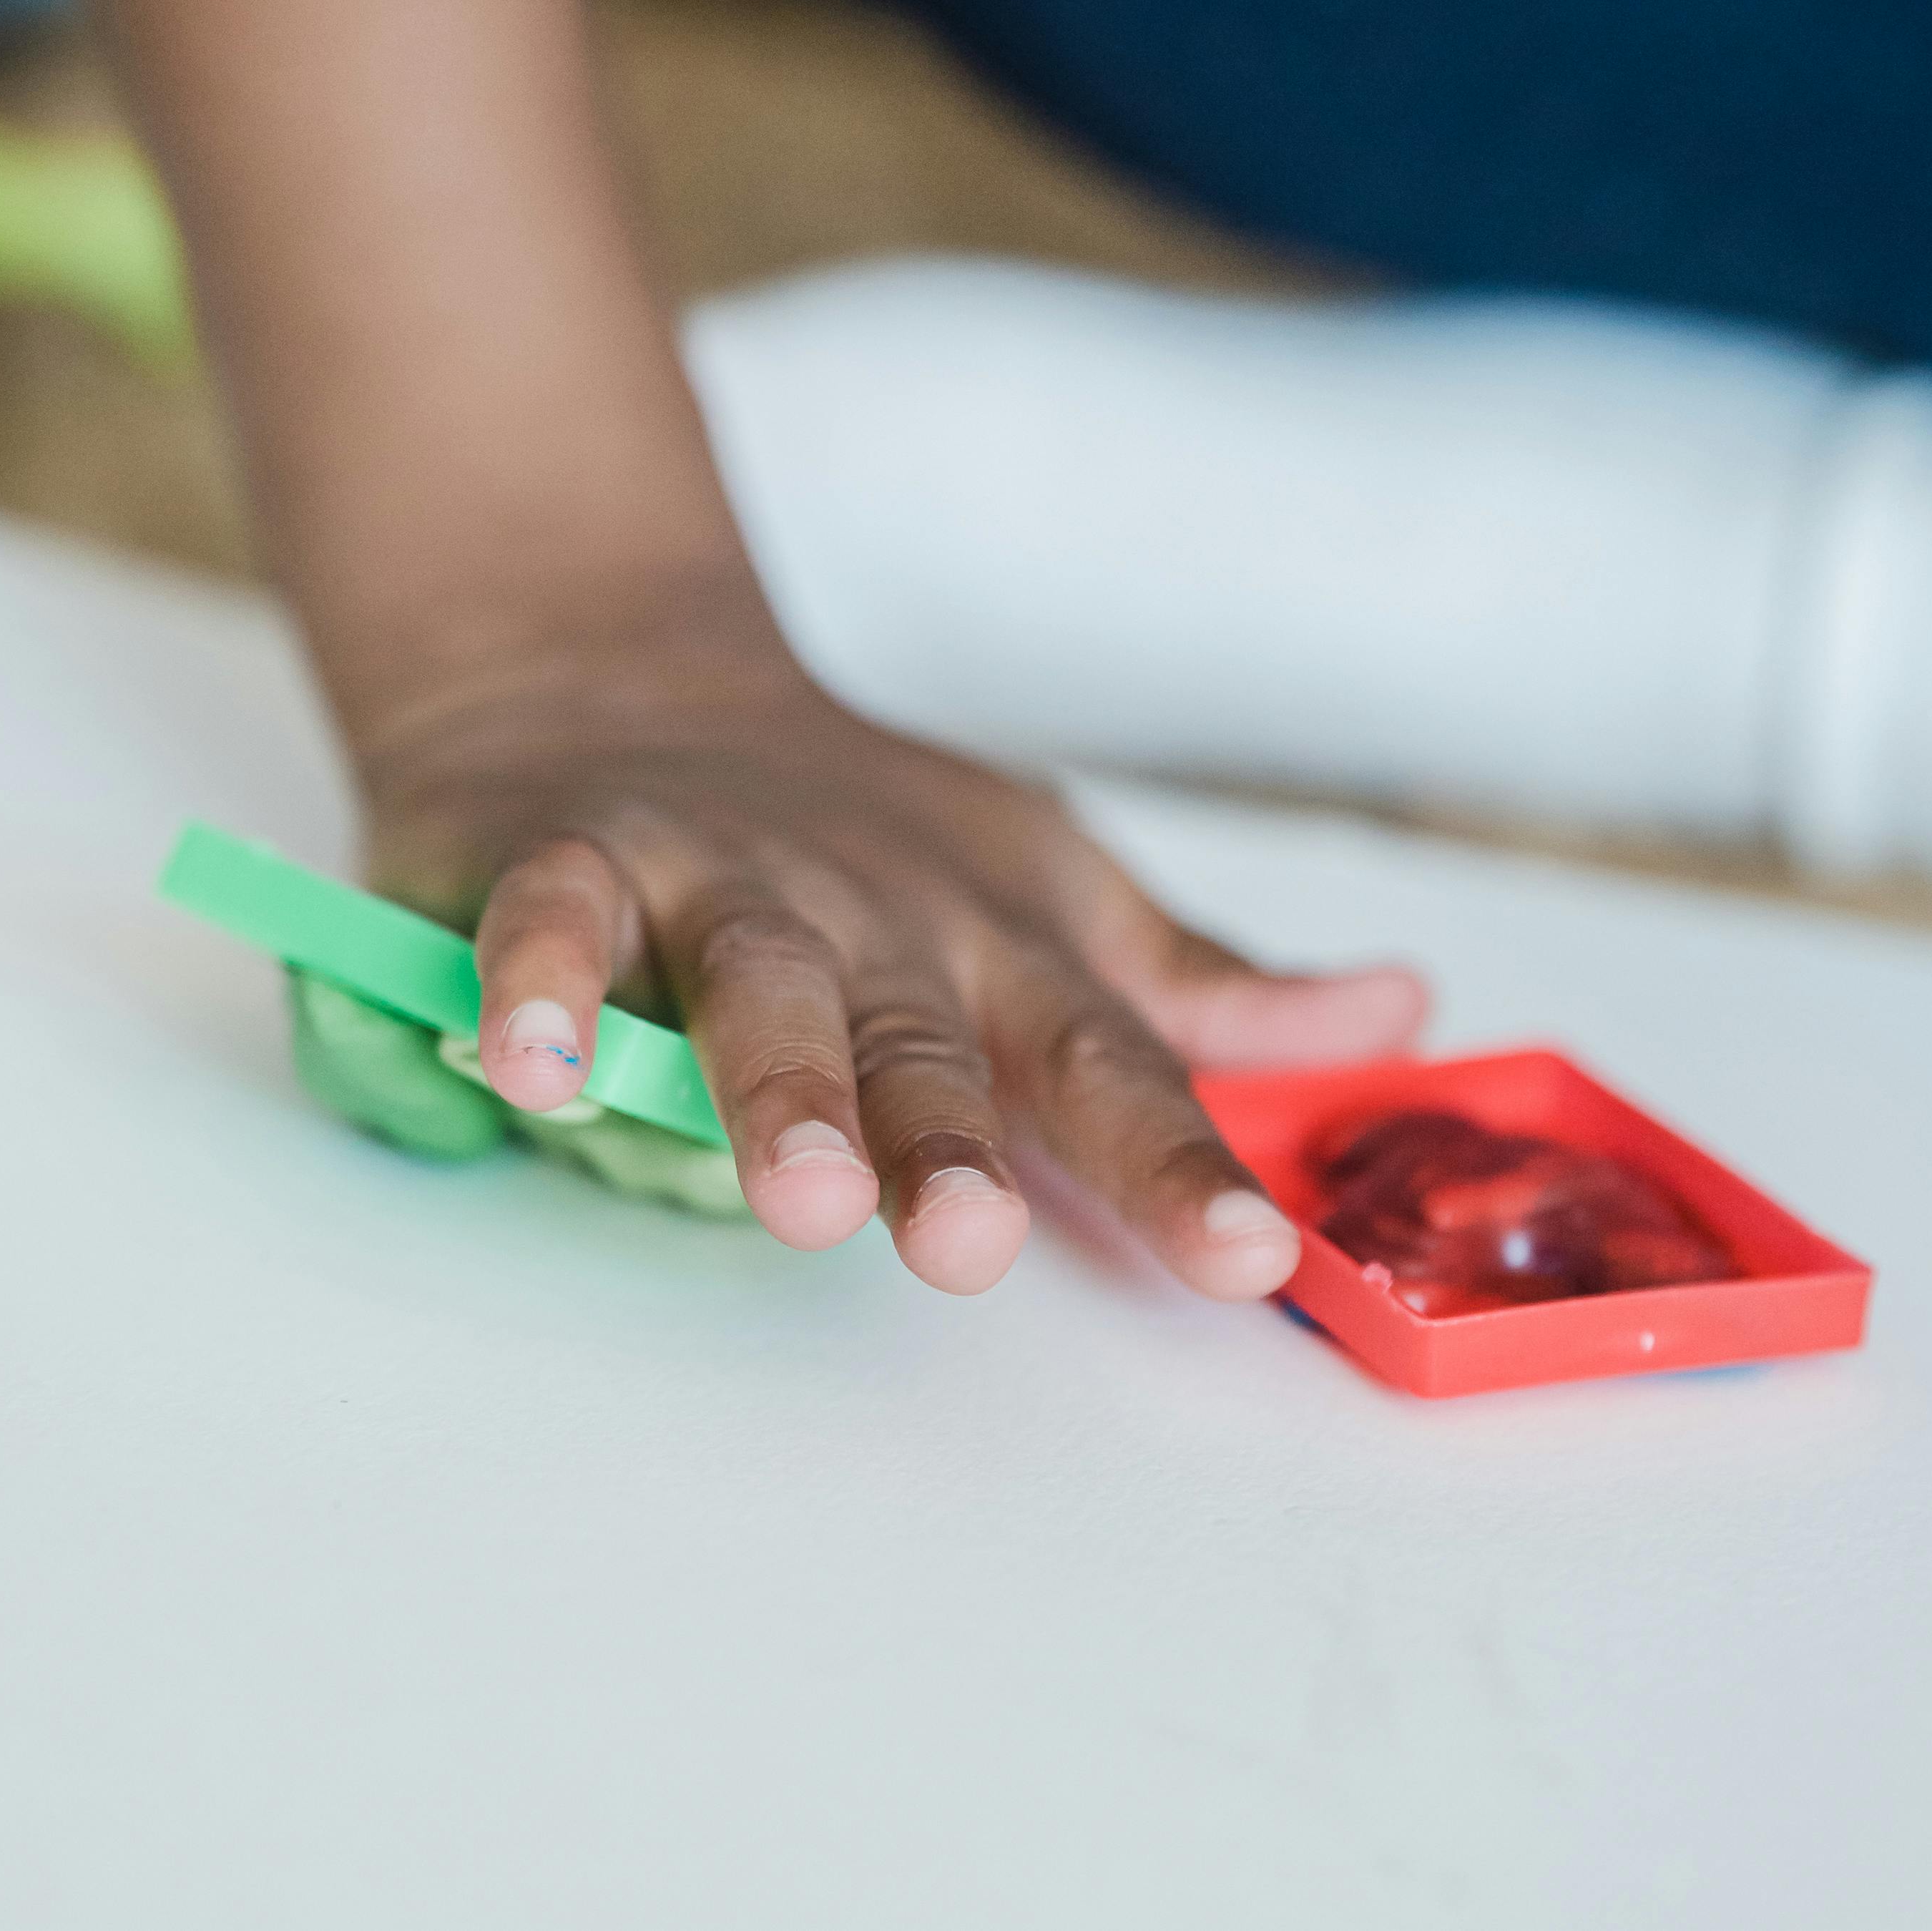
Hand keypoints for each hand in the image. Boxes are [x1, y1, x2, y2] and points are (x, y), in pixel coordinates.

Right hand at [361, 606, 1426, 1299]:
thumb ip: (1197, 989)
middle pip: (916, 1034)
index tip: (1250, 1263)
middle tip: (969, 1248)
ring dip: (774, 1085)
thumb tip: (1395, 1007)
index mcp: (988, 942)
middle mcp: (865, 912)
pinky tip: (536, 1064)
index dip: (1176, 1160)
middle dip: (946, 1142)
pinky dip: (539, 986)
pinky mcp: (569, 853)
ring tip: (799, 1194)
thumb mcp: (1049, 894)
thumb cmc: (860, 829)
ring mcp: (716, 877)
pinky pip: (552, 922)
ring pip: (752, 982)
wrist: (621, 667)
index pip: (1102, 1058)